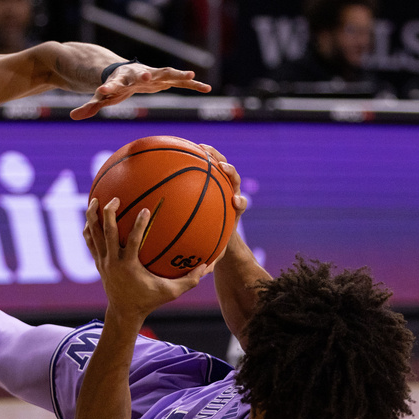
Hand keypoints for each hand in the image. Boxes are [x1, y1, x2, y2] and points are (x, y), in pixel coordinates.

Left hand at [70, 63, 210, 119]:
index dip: (106, 89)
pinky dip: (192, 85)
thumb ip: (89, 106)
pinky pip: (180, 82)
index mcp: (119, 80)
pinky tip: (207, 88)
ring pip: (165, 74)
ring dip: (177, 75)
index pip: (111, 84)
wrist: (126, 71)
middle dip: (145, 76)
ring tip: (190, 75)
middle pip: (141, 74)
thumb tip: (72, 116)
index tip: (101, 92)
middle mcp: (137, 75)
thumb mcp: (101, 97)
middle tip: (147, 77)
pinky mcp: (165, 79)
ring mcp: (153, 75)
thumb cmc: (113, 86)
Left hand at [84, 197, 209, 319]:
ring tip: (95, 199)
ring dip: (93, 217)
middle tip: (115, 198)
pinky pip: (90, 242)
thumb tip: (207, 265)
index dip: (138, 225)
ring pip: (94, 235)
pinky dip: (89, 229)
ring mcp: (102, 261)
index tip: (145, 210)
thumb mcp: (170, 293)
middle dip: (109, 214)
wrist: (124, 312)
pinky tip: (92, 216)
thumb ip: (189, 280)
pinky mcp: (97, 262)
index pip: (132, 242)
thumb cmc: (149, 301)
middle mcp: (113, 261)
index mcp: (129, 266)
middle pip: (107, 234)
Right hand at [198, 144, 247, 261]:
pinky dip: (193, 159)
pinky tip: (177, 153)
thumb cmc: (213, 244)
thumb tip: (205, 270)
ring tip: (202, 148)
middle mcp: (229, 195)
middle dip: (230, 172)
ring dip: (214, 156)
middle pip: (233, 180)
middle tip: (223, 168)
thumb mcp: (212, 254)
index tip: (235, 201)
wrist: (218, 231)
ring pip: (219, 167)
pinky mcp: (209, 179)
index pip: (240, 204)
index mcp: (233, 212)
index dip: (239, 202)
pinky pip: (201, 166)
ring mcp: (220, 185)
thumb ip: (210, 260)